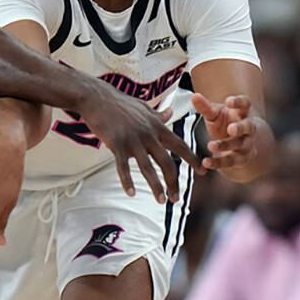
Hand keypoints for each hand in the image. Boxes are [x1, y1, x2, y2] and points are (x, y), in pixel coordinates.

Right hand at [78, 89, 202, 203]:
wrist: (97, 98)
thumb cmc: (119, 103)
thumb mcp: (143, 108)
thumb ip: (158, 115)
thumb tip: (171, 112)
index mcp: (157, 127)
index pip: (180, 145)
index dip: (193, 160)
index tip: (203, 171)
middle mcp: (148, 135)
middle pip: (167, 162)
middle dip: (174, 182)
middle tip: (176, 199)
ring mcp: (133, 140)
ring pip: (148, 169)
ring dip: (156, 187)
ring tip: (162, 201)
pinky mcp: (117, 144)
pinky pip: (123, 167)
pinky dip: (127, 181)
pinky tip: (130, 193)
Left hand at [192, 93, 260, 171]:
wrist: (237, 144)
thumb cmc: (225, 123)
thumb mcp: (215, 114)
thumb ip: (205, 107)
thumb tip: (194, 96)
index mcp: (243, 112)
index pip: (245, 104)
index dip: (238, 102)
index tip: (228, 101)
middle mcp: (248, 128)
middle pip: (248, 126)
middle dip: (240, 128)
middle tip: (230, 129)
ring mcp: (247, 144)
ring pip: (239, 145)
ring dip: (225, 146)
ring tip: (210, 145)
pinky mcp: (242, 158)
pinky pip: (230, 161)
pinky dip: (218, 162)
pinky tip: (206, 162)